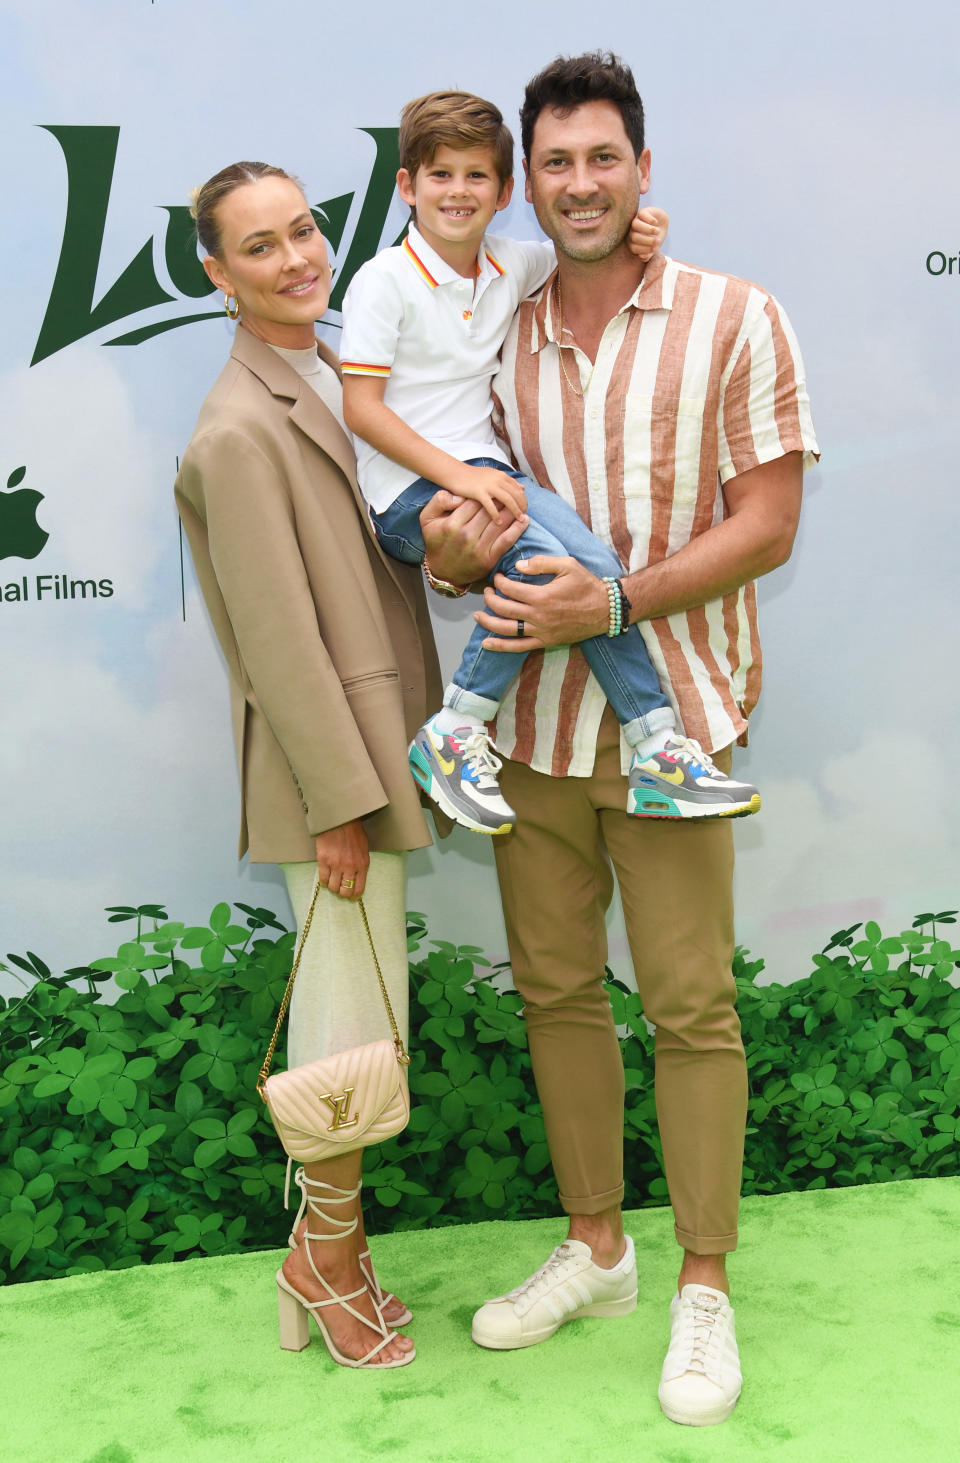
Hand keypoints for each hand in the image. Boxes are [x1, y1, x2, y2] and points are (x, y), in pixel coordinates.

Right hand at [314, 819, 368, 899]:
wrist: (340, 819)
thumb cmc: (353, 832)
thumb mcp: (364, 848)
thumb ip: (361, 863)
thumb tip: (357, 877)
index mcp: (362, 864)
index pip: (359, 888)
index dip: (354, 896)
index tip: (351, 897)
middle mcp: (350, 867)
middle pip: (345, 891)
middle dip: (342, 893)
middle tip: (340, 889)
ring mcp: (336, 865)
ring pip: (333, 887)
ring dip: (332, 887)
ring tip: (332, 882)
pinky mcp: (323, 860)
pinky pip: (322, 879)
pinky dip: (323, 881)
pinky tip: (325, 878)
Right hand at [420, 491, 526, 586]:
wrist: (443, 572)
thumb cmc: (436, 542)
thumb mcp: (427, 519)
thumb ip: (439, 501)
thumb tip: (458, 496)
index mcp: (452, 524)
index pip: (473, 502)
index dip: (484, 493)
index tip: (491, 488)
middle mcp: (466, 536)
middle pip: (488, 511)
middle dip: (500, 500)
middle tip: (509, 492)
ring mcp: (479, 548)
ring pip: (500, 524)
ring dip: (512, 511)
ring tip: (519, 502)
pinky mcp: (489, 559)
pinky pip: (506, 541)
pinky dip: (517, 529)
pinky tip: (524, 520)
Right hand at [449, 463, 527, 522]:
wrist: (455, 473)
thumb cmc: (473, 477)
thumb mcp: (494, 475)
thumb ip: (508, 482)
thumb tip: (522, 488)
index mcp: (502, 476)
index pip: (518, 489)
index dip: (524, 500)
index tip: (526, 511)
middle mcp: (498, 479)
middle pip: (516, 494)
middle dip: (523, 506)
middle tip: (525, 518)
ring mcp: (488, 485)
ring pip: (508, 499)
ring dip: (515, 510)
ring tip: (519, 520)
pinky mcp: (478, 492)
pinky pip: (490, 505)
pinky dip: (496, 514)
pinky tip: (499, 523)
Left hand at [474, 555, 608, 650]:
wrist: (605, 610)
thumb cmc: (587, 585)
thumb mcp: (567, 565)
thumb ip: (541, 563)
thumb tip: (518, 565)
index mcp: (542, 595)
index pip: (510, 589)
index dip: (499, 581)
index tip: (497, 577)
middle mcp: (538, 615)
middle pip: (504, 609)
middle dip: (490, 599)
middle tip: (487, 592)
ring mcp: (541, 631)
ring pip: (507, 629)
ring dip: (488, 623)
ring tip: (477, 616)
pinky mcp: (545, 642)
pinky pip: (519, 647)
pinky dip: (501, 646)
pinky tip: (487, 644)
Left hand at [627, 205, 668, 261]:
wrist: (662, 224)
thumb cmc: (656, 238)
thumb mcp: (654, 247)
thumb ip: (649, 254)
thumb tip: (642, 257)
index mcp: (632, 243)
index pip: (634, 248)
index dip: (644, 250)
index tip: (655, 249)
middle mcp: (632, 232)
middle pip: (634, 237)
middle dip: (647, 240)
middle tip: (658, 241)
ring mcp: (636, 221)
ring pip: (635, 225)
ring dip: (648, 229)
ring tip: (658, 231)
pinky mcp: (642, 212)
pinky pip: (642, 215)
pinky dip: (649, 219)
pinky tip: (656, 223)